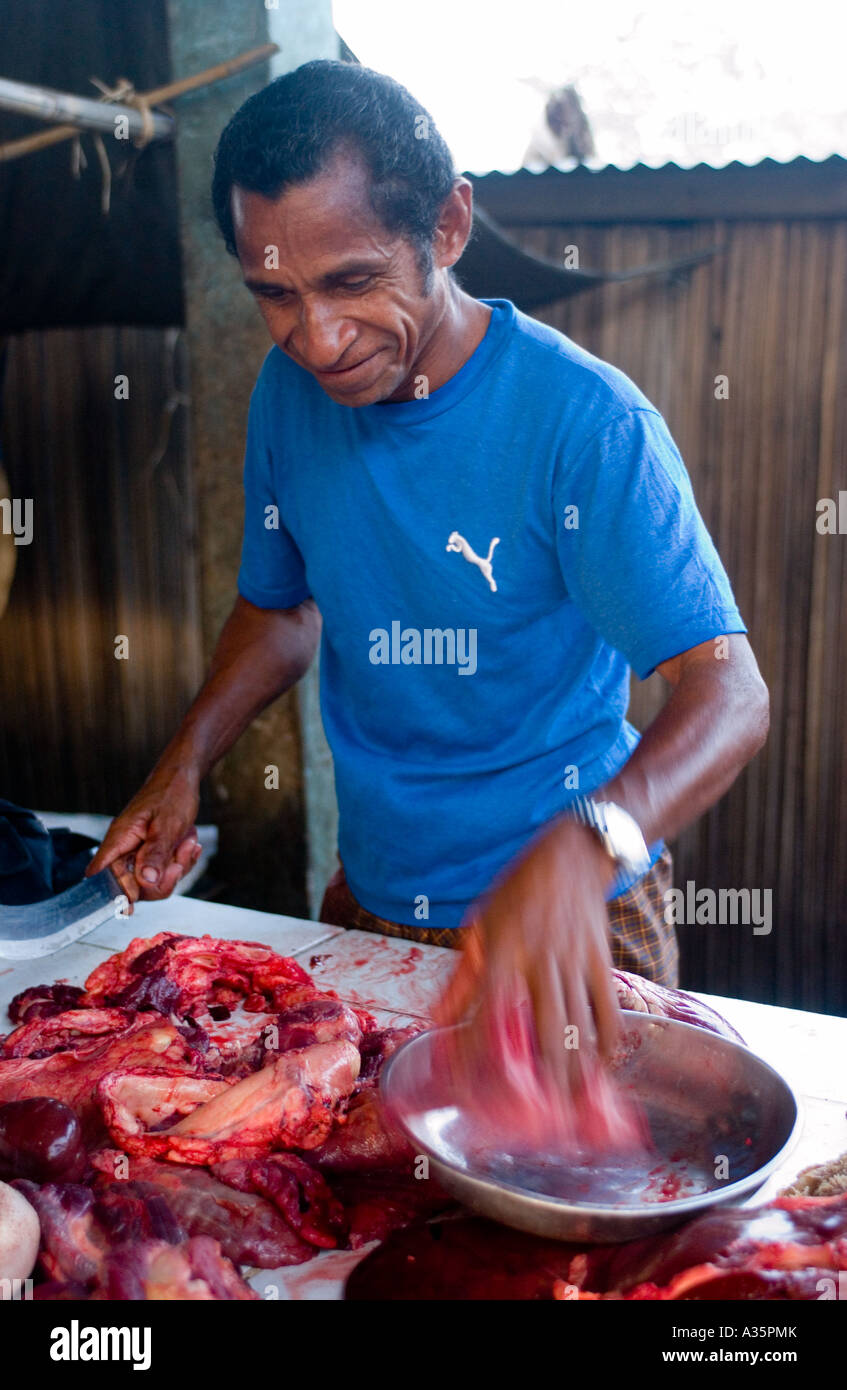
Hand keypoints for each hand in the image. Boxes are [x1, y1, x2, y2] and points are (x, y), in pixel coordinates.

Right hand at [85, 765, 201, 911]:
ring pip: (155, 881)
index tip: (129, 907)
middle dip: (163, 878)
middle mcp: (126, 849)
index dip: (114, 892)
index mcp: (120, 839)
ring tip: (188, 842)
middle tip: (180, 858)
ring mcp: (140, 853)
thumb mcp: (167, 824)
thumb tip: (146, 881)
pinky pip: (166, 872)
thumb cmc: (171, 794)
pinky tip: (190, 843)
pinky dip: (181, 861)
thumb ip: (156, 853)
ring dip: (177, 866)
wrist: (183, 779)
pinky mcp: (154, 854)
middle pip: (135, 886)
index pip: (103, 874)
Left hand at [434, 817, 622, 1099]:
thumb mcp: (479, 924)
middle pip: (544, 1030)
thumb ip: (462, 976)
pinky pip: (608, 1009)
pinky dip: (607, 1042)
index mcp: (502, 950)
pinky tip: (603, 1068)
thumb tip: (436, 1018)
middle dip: (545, 1080)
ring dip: (577, 1072)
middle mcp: (539, 960)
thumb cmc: (518, 889)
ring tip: (573, 1111)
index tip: (471, 1087)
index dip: (477, 1051)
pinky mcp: (600, 960)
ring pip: (578, 1026)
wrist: (572, 854)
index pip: (486, 1010)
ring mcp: (574, 961)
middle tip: (542, 1122)